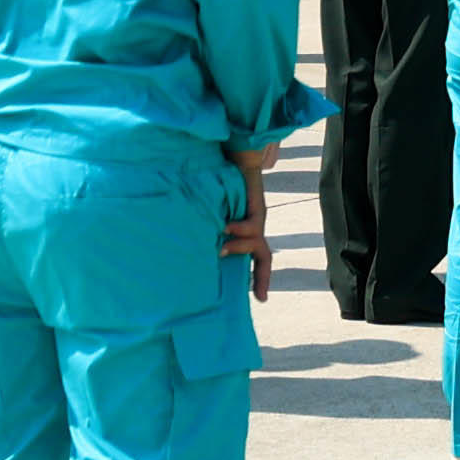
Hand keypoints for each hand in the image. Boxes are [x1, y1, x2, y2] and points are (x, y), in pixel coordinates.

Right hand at [223, 159, 276, 301]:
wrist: (237, 160)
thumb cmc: (221, 187)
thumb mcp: (216, 215)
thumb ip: (212, 231)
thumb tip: (194, 249)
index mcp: (248, 233)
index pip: (258, 259)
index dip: (260, 278)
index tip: (261, 299)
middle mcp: (256, 229)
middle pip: (265, 257)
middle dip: (264, 277)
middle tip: (259, 296)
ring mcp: (258, 219)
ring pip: (257, 244)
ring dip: (239, 248)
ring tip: (221, 250)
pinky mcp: (257, 207)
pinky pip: (252, 225)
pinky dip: (240, 230)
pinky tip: (226, 228)